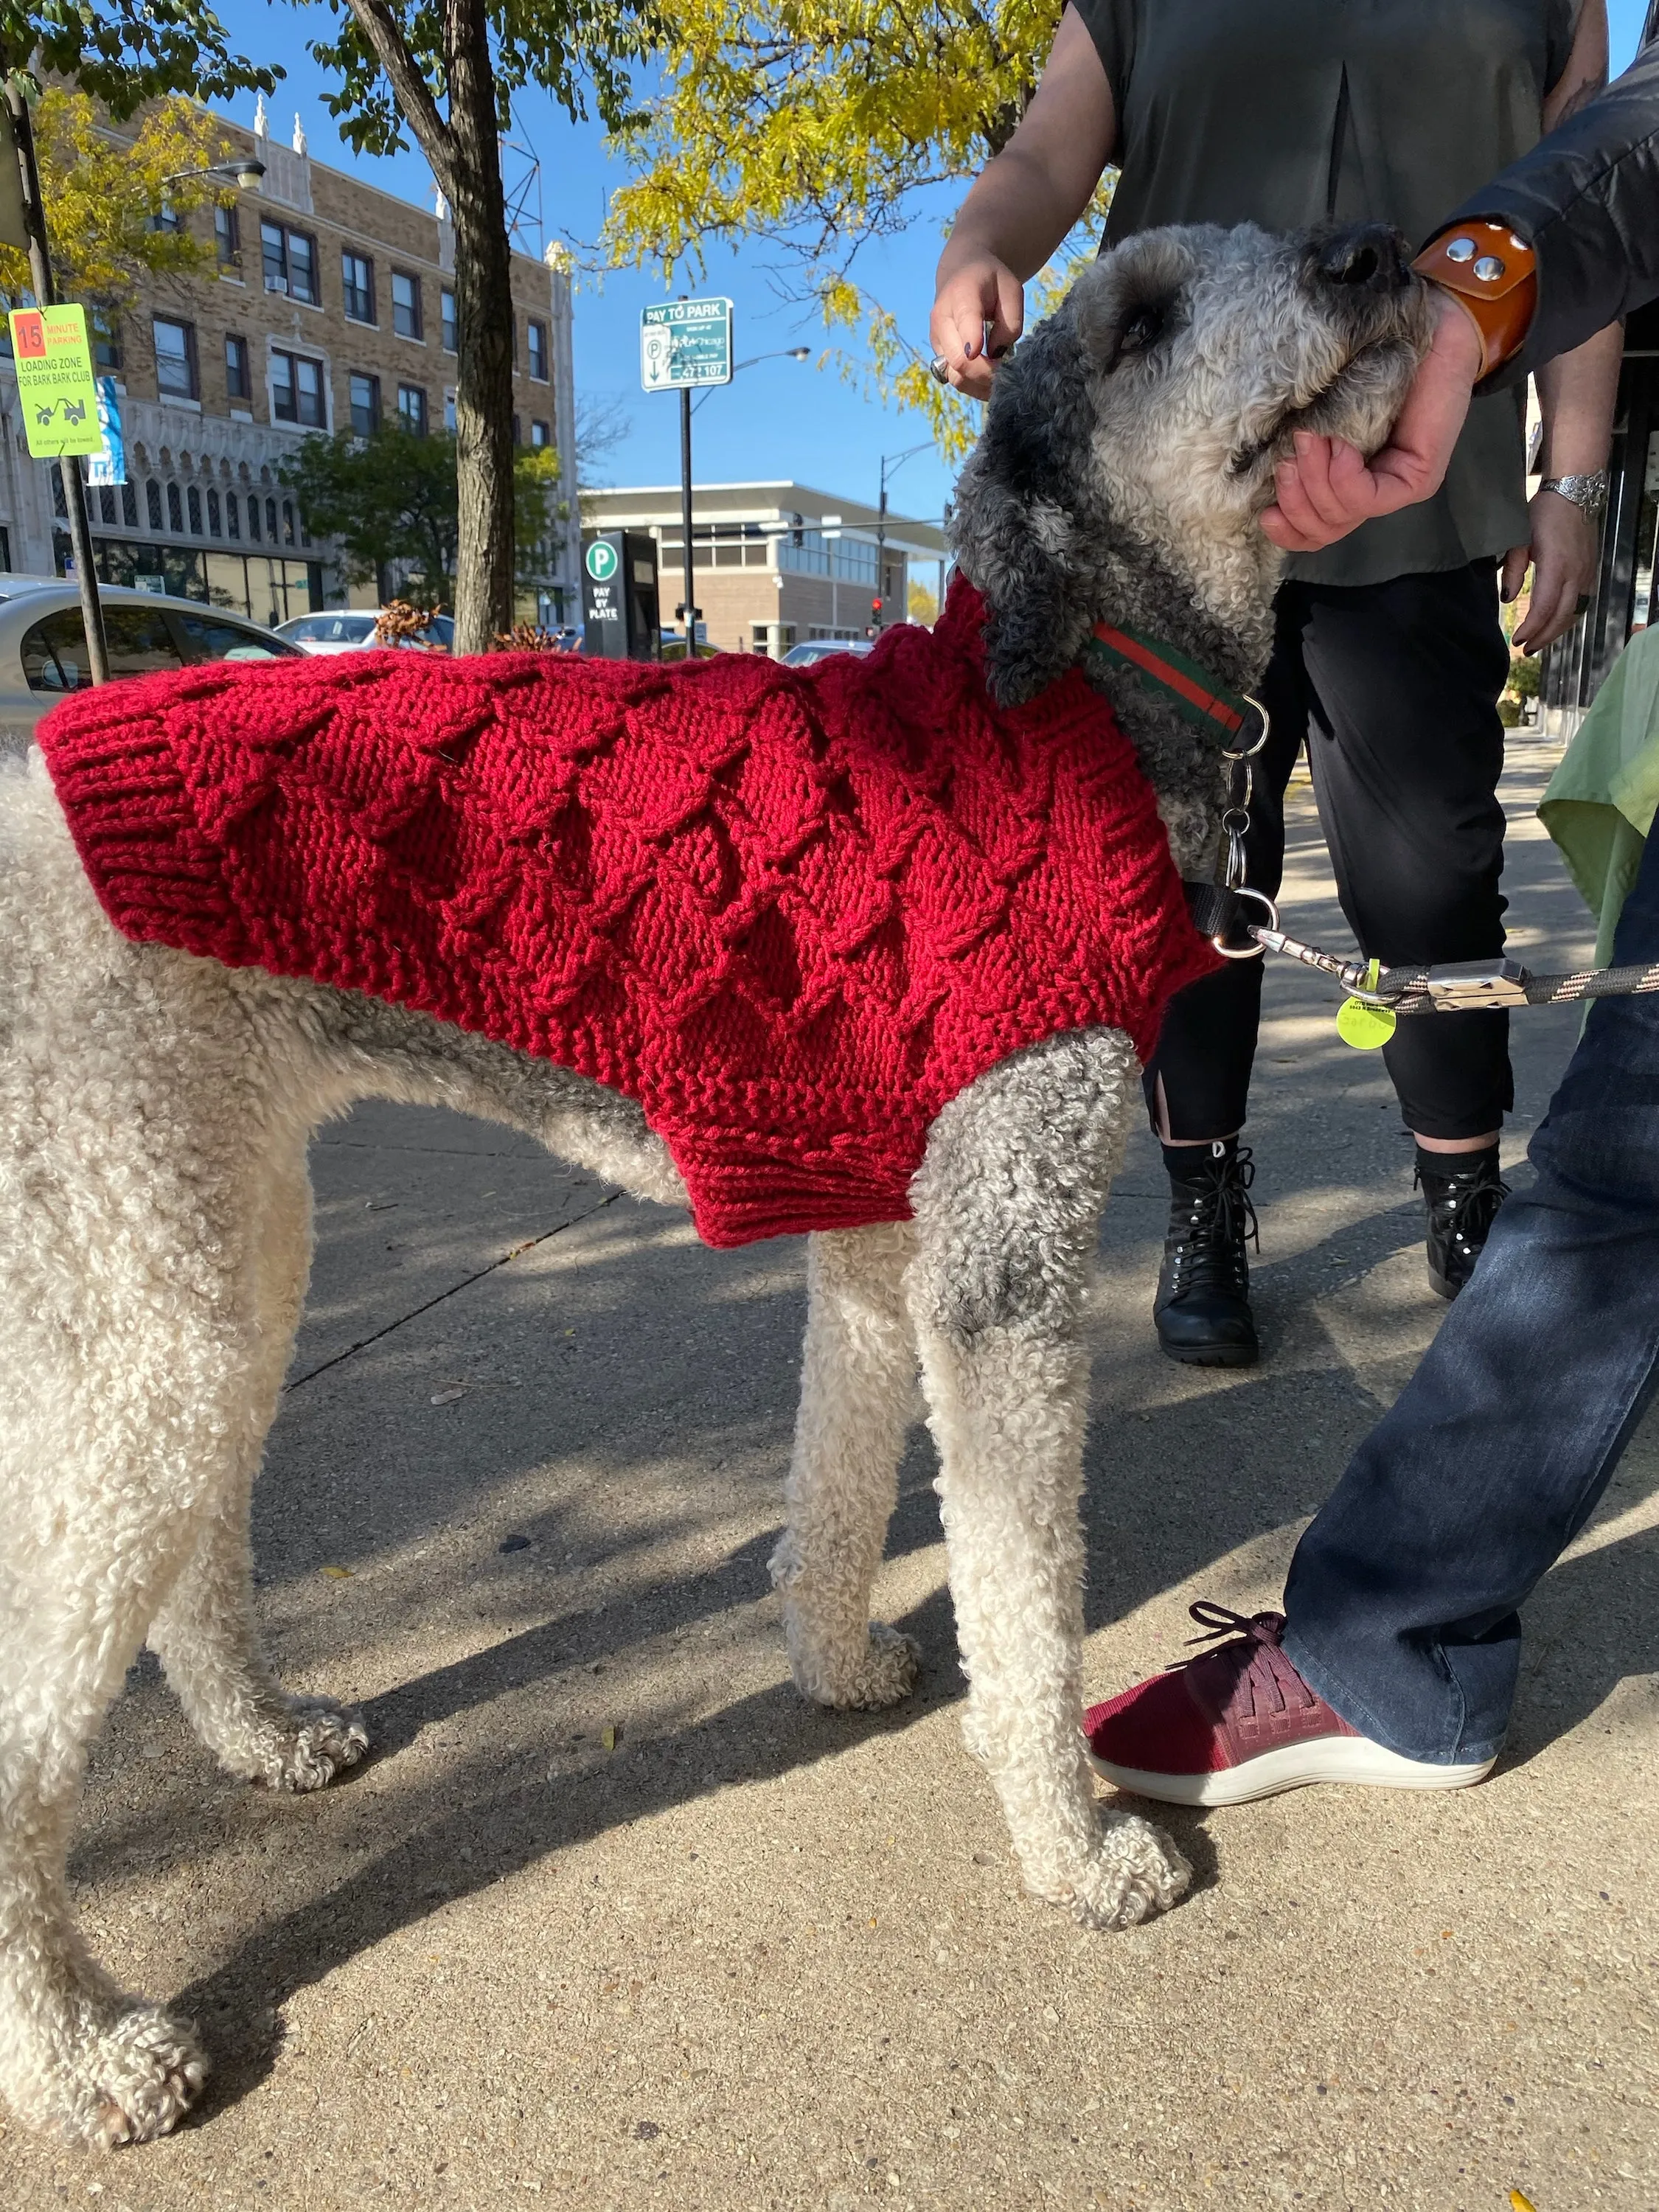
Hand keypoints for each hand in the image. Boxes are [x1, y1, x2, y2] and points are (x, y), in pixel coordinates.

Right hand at [930, 252, 1023, 398]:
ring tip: (1001, 379)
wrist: (961, 272)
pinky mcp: (938, 353)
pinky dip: (973, 385)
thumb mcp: (1012, 290)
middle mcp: (941, 319)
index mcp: (962, 295)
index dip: (979, 350)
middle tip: (1009, 373)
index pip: (965, 326)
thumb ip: (1010, 322)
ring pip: (955, 376)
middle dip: (987, 375)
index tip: (998, 361)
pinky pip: (954, 378)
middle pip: (959, 361)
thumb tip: (997, 356)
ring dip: (980, 385)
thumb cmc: (992, 281)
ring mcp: (936, 339)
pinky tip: (989, 379)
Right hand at [1259, 290, 1482, 550]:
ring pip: (1341, 517)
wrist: (1432, 322)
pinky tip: (1340, 447)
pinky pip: (1370, 498)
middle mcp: (1372, 489)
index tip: (1265, 513)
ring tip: (1310, 440)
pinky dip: (1345, 478)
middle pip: (1324, 530)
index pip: (1315, 530)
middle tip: (1287, 459)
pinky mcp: (1419, 477)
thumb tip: (1263, 466)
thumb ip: (1301, 435)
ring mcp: (1397, 486)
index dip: (1287, 531)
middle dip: (1296, 502)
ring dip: (1315, 484)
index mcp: (1347, 479)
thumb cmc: (1372, 352)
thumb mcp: (1322, 401)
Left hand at [1502, 488, 1596, 653]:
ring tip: (1539, 642)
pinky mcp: (1590, 570)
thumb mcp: (1519, 538)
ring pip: (1575, 613)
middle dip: (1543, 637)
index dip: (1530, 628)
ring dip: (1557, 631)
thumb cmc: (1543, 513)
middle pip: (1561, 617)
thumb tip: (1508, 599)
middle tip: (1525, 650)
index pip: (1544, 608)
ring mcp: (1587, 572)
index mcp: (1556, 566)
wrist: (1575, 493)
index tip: (1516, 639)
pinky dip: (1568, 618)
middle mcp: (1576, 573)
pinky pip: (1582, 602)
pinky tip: (1555, 623)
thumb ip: (1512, 570)